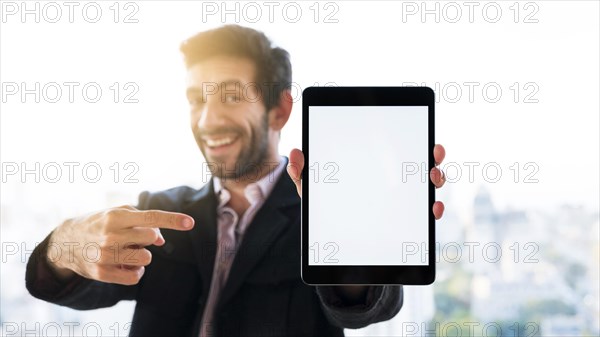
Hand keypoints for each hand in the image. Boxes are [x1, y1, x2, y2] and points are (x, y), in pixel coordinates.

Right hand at [46, 205, 194, 284]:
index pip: (151, 218)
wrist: (65, 243)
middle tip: (133, 237)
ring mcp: (105, 256)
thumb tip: (162, 239)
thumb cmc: (98, 224)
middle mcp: (110, 235)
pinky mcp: (102, 273)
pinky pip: (135, 277)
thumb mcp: (117, 214)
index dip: (173, 220)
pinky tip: (126, 265)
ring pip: (146, 258)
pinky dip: (136, 272)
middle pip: (151, 238)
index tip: (190, 223)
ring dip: (142, 255)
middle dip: (148, 237)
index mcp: (115, 217)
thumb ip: (143, 221)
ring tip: (127, 251)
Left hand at [287, 145, 446, 218]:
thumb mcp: (314, 191)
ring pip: (428, 188)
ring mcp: (404, 203)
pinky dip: (434, 211)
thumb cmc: (327, 208)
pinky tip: (433, 209)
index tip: (422, 136)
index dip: (414, 140)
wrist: (336, 243)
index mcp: (375, 168)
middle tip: (433, 155)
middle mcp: (395, 183)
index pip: (398, 149)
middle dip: (432, 158)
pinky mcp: (408, 224)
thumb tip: (296, 154)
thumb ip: (304, 174)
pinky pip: (426, 216)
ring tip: (434, 179)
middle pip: (421, 165)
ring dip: (437, 180)